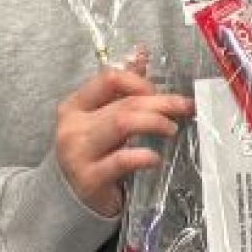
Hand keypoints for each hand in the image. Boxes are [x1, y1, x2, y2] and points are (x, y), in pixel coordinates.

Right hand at [53, 61, 192, 218]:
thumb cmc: (91, 153)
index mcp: (75, 106)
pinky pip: (121, 161)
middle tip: (184, 108)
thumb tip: (141, 53)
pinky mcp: (90, 179)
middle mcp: (73, 126)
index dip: (141, 82)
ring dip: (154, 122)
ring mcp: (79, 153)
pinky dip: (142, 156)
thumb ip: (121, 89)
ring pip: (123, 124)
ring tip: (171, 128)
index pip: (110, 79)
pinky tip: (155, 157)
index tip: (159, 93)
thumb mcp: (101, 119)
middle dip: (160, 103)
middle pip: (124, 103)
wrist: (67, 198)